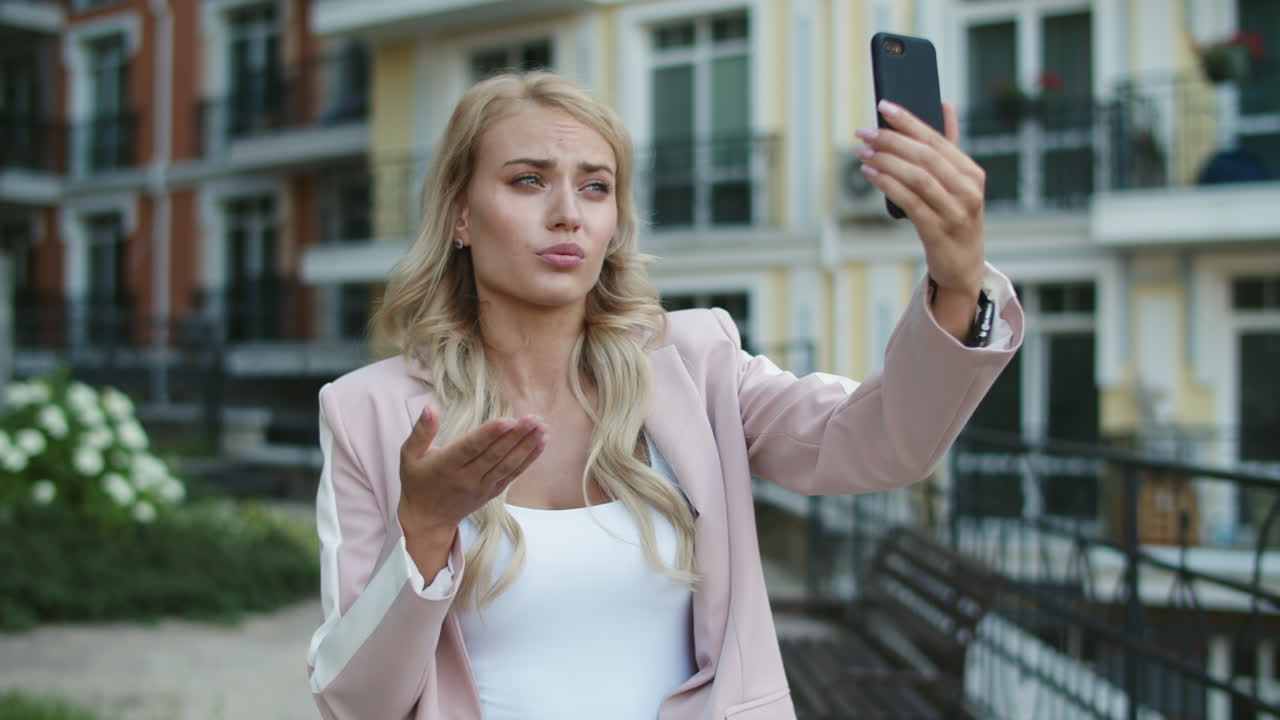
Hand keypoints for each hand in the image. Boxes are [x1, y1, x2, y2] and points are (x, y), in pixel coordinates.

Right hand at [397, 406, 548, 537]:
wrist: (427, 520)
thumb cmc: (417, 483)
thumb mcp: (409, 456)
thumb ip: (421, 431)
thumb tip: (429, 407)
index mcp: (446, 466)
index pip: (471, 448)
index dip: (490, 434)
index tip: (508, 420)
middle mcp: (466, 478)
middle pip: (495, 456)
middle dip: (516, 437)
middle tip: (533, 419)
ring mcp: (482, 487)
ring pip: (508, 465)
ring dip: (527, 446)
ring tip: (543, 428)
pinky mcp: (493, 492)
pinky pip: (513, 474)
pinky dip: (528, 459)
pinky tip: (541, 443)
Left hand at [856, 99, 986, 300]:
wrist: (963, 266)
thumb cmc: (954, 218)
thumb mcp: (958, 183)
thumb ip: (949, 146)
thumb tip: (945, 104)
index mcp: (972, 174)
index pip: (938, 140)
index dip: (909, 121)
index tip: (884, 106)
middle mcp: (967, 191)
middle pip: (925, 157)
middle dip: (891, 140)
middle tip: (864, 133)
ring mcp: (955, 212)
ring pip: (916, 178)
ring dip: (885, 161)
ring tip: (863, 152)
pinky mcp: (938, 231)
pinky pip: (910, 202)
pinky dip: (888, 185)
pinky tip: (870, 174)